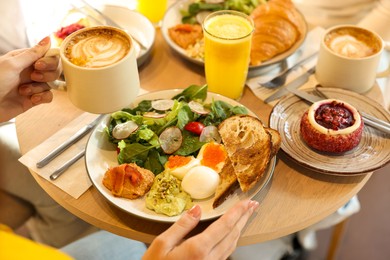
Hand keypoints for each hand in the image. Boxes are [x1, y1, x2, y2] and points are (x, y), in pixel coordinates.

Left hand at [0, 36, 60, 121]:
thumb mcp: (12, 64)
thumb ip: (33, 53)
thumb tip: (48, 38)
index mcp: (25, 59)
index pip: (49, 55)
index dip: (49, 61)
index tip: (39, 65)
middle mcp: (30, 71)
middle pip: (54, 70)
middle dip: (47, 75)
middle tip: (34, 77)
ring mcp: (33, 85)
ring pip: (50, 84)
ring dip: (39, 88)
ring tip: (23, 91)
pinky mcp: (34, 99)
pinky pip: (48, 96)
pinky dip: (42, 98)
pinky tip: (32, 99)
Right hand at [143, 199, 258, 259]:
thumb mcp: (161, 245)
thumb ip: (182, 226)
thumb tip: (197, 209)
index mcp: (199, 249)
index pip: (225, 226)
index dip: (238, 212)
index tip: (248, 202)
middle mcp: (210, 259)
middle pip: (233, 235)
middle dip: (244, 218)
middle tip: (253, 205)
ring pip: (232, 245)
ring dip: (240, 228)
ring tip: (245, 216)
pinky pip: (226, 253)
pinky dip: (232, 240)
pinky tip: (231, 235)